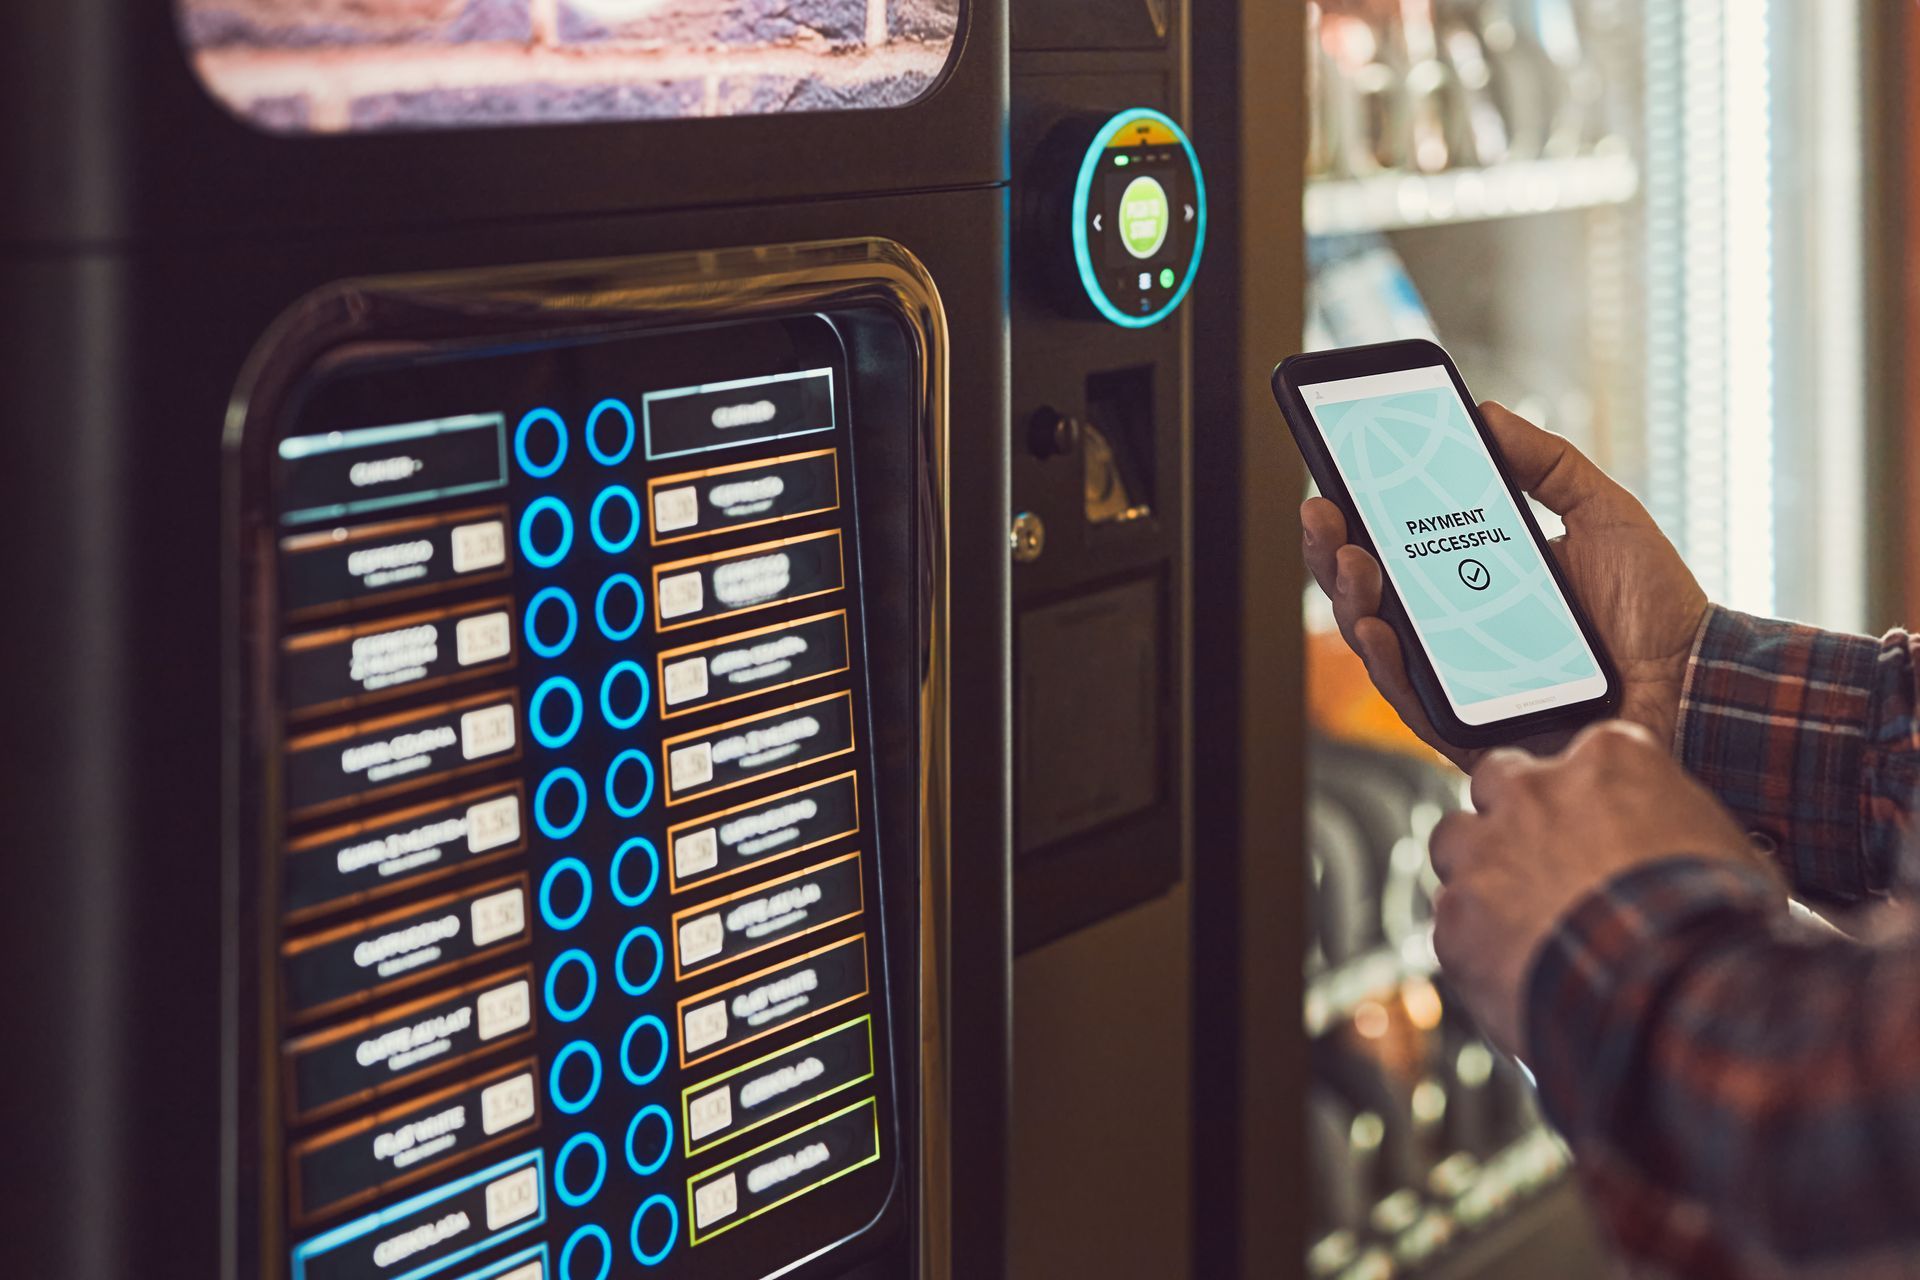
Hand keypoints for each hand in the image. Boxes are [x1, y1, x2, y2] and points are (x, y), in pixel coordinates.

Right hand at [1301, 402, 1708, 770]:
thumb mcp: (1602, 511)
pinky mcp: (1475, 729)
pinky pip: (1414, 704)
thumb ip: (1546, 464)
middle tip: (1325, 511)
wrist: (1701, 678)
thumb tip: (1486, 413)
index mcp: (1479, 581)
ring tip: (1351, 559)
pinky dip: (1388, 666)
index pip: (1400, 548)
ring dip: (1351, 599)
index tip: (1336, 475)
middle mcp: (1459, 632)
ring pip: (1380, 646)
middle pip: (1372, 594)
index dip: (1358, 516)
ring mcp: (1462, 681)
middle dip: (1334, 551)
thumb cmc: (1657, 607)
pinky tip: (1377, 628)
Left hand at [1427, 721, 1773, 1054]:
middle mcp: (1534, 790)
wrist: (1673, 994)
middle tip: (1542, 863)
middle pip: (1500, 781)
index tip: (1596, 827)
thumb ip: (1672, 827)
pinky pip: (1451, 918)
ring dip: (1479, 871)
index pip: (1581, 757)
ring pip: (1456, 841)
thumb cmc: (1716, 924)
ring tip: (1520, 918)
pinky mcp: (1455, 915)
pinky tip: (1513, 968)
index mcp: (1609, 758)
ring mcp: (1485, 850)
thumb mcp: (1723, 850)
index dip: (1586, 798)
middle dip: (1514, 816)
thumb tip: (1674, 849)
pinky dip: (1475, 941)